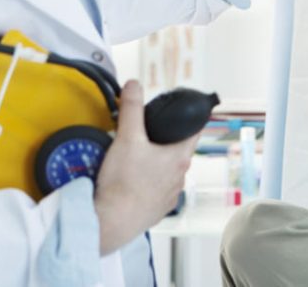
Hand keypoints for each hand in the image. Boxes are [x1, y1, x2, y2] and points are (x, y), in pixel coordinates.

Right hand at [94, 80, 198, 254]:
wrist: (111, 221)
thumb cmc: (123, 183)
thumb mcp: (127, 137)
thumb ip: (132, 108)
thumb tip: (134, 85)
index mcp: (179, 157)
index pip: (195, 130)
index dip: (191, 118)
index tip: (185, 111)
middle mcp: (180, 178)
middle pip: (179, 151)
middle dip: (166, 140)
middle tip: (149, 132)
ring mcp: (170, 196)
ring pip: (168, 172)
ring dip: (157, 163)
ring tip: (137, 157)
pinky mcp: (157, 210)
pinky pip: (157, 191)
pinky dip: (148, 183)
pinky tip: (132, 181)